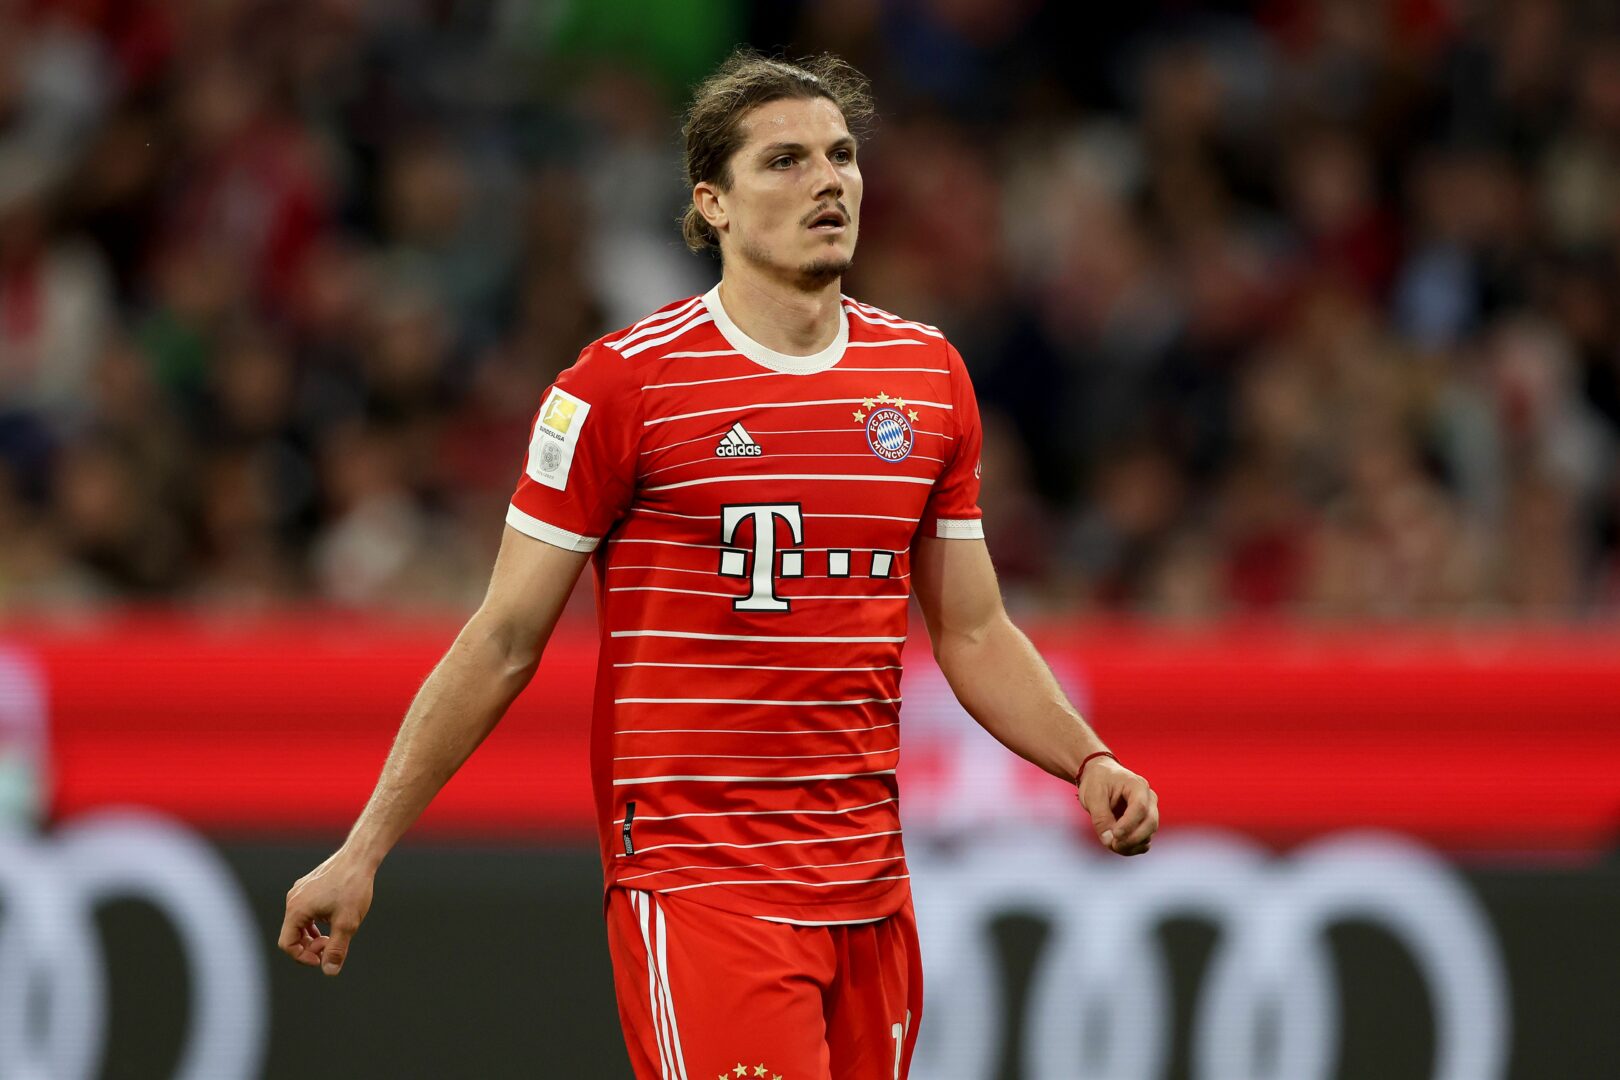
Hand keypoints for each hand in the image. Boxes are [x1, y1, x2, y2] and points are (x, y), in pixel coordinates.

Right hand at [278, 849, 374, 975]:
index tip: (324, 957)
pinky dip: (316, 922)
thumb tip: (329, 971)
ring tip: (335, 935)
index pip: (287, 944)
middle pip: (292, 935)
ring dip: (314, 935)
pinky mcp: (309, 886)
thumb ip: (337, 949)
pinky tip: (334, 920)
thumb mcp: (347, 923)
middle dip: (310, 946)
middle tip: (332, 944)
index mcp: (297, 909)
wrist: (360, 857)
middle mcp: (293, 899)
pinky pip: (306, 911)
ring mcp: (300, 891)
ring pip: (300, 923)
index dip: (304, 957)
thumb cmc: (353, 887)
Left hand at [1078, 758, 1158, 855]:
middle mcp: (1148, 798)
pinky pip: (1145, 840)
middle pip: (1150, 822)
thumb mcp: (1093, 796)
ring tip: (1111, 845)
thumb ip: (1100, 818)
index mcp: (1137, 785)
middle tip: (1112, 845)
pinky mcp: (1145, 823)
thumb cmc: (1097, 782)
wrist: (1100, 776)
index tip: (1115, 836)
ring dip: (1132, 845)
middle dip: (1132, 839)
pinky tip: (1119, 847)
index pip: (1140, 807)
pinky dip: (1134, 847)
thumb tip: (1109, 841)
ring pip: (1149, 834)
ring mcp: (1149, 811)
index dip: (1129, 825)